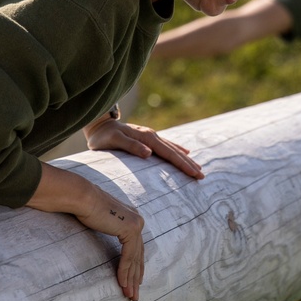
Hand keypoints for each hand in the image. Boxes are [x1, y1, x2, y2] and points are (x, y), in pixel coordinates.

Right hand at [73, 185, 145, 300]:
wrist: (81, 197)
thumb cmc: (84, 208)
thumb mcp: (101, 221)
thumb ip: (110, 228)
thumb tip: (108, 236)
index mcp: (132, 218)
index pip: (136, 248)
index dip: (134, 267)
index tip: (133, 282)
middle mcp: (137, 221)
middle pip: (138, 255)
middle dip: (136, 277)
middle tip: (133, 295)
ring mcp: (136, 224)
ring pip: (135, 259)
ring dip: (132, 279)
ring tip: (129, 295)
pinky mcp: (130, 229)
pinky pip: (129, 256)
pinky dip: (125, 271)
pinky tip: (122, 284)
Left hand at [84, 117, 203, 179]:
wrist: (98, 124)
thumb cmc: (103, 137)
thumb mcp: (113, 141)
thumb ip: (130, 146)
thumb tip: (149, 153)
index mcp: (146, 137)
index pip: (168, 153)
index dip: (182, 164)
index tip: (194, 173)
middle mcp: (151, 135)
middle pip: (174, 151)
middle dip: (188, 163)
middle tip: (202, 175)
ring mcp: (150, 136)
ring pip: (173, 148)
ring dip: (186, 158)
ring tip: (198, 168)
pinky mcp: (148, 138)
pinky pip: (167, 144)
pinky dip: (177, 149)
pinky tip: (185, 152)